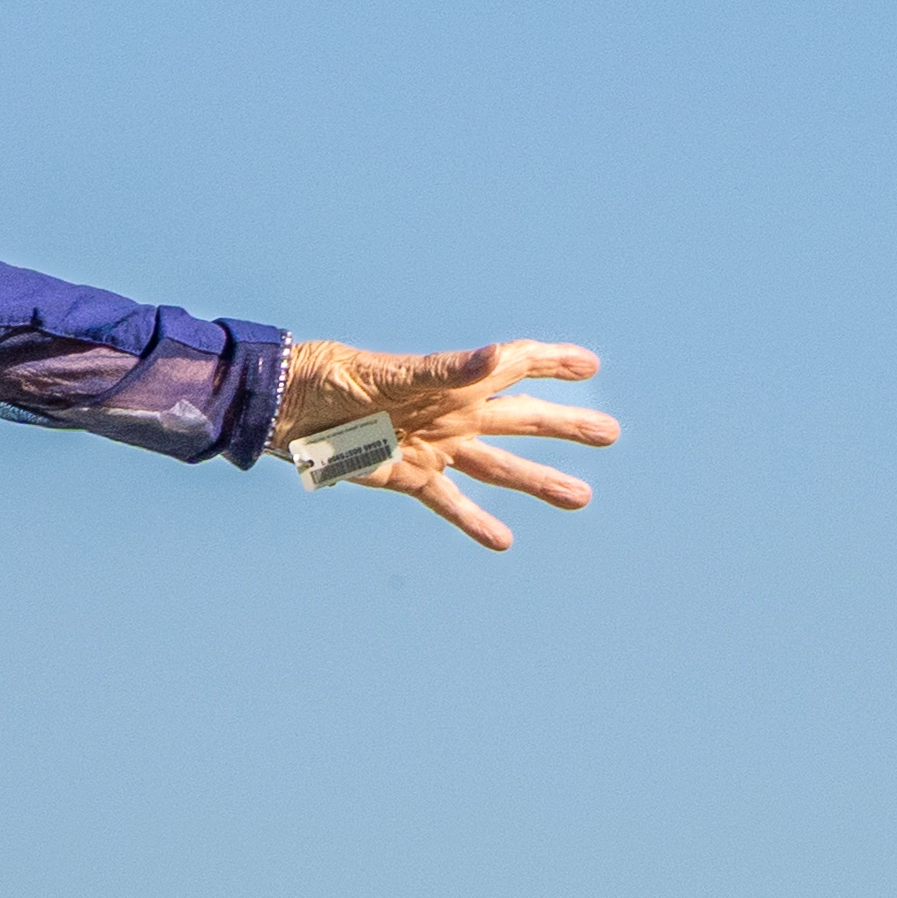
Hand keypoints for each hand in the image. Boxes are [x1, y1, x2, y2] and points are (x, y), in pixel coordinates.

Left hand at [271, 339, 619, 550]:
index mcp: (453, 380)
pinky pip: (450, 502)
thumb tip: (498, 355)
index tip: (590, 366)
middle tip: (609, 433)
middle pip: (521, 419)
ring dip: (539, 480)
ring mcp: (435, 445)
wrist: (287, 410)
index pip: (514, 365)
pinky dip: (475, 522)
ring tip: (580, 496)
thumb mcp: (389, 373)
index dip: (551, 362)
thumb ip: (446, 370)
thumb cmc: (334, 377)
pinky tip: (504, 542)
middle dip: (565, 426)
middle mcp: (452, 413)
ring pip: (499, 467)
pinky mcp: (409, 476)